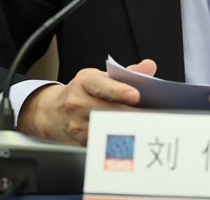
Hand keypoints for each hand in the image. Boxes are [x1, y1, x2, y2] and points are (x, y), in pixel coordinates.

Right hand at [16, 59, 156, 144]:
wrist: (53, 112)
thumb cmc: (83, 92)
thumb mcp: (100, 77)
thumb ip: (127, 73)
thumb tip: (149, 67)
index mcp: (84, 82)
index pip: (101, 84)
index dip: (118, 90)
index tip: (136, 95)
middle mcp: (78, 102)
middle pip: (109, 110)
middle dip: (133, 114)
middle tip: (155, 116)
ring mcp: (78, 124)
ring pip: (108, 129)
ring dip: (129, 129)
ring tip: (148, 128)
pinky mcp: (81, 142)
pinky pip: (105, 142)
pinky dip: (121, 141)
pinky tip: (134, 139)